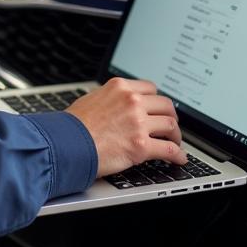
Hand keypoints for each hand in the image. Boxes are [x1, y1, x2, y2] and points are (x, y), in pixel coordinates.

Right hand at [67, 78, 184, 177]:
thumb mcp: (93, 98)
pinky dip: (178, 155)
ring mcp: (138, 123)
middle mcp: (132, 101)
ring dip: (176, 136)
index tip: (160, 109)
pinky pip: (169, 149)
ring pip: (170, 125)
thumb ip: (111, 98)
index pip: (151, 89)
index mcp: (121, 87)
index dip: (157, 102)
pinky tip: (179, 159)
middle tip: (171, 126)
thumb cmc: (73, 125)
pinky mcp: (141, 145)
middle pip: (166, 105)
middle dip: (171, 117)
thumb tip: (118, 104)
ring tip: (175, 143)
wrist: (67, 143)